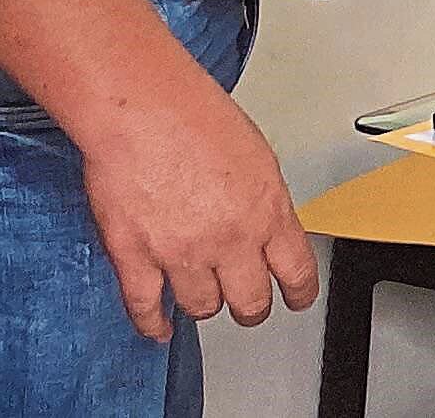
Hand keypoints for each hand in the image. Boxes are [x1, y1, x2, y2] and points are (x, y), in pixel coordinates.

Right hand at [77, 76, 319, 339]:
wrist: (143, 109)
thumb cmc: (196, 116)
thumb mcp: (258, 157)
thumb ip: (263, 201)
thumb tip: (265, 226)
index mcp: (268, 211)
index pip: (297, 271)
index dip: (299, 293)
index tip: (297, 299)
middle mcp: (230, 238)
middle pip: (250, 301)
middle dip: (251, 307)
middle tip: (247, 305)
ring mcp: (181, 252)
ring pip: (202, 307)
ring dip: (204, 305)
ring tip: (203, 298)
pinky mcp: (135, 257)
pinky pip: (146, 307)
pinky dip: (153, 323)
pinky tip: (159, 326)